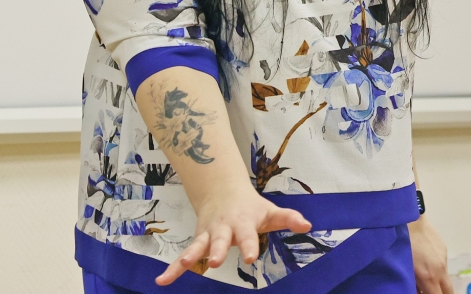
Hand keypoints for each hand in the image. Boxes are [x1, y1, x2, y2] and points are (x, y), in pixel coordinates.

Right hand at [155, 185, 310, 285]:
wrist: (221, 190)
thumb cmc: (249, 206)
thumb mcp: (270, 210)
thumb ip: (288, 218)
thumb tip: (308, 225)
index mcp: (241, 223)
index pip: (247, 236)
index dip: (249, 246)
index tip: (250, 257)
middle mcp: (222, 229)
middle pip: (218, 240)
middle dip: (215, 250)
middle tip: (215, 261)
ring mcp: (207, 235)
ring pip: (196, 246)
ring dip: (188, 257)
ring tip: (182, 267)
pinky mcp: (197, 242)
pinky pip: (184, 257)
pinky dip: (173, 269)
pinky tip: (162, 281)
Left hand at [408, 215, 453, 293]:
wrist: (407, 218)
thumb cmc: (400, 244)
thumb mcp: (404, 268)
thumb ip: (412, 283)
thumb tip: (417, 289)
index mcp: (429, 277)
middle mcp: (441, 269)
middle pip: (449, 291)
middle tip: (429, 291)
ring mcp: (443, 257)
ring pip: (445, 277)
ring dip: (438, 281)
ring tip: (424, 278)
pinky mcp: (443, 247)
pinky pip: (442, 264)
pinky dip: (436, 268)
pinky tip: (424, 261)